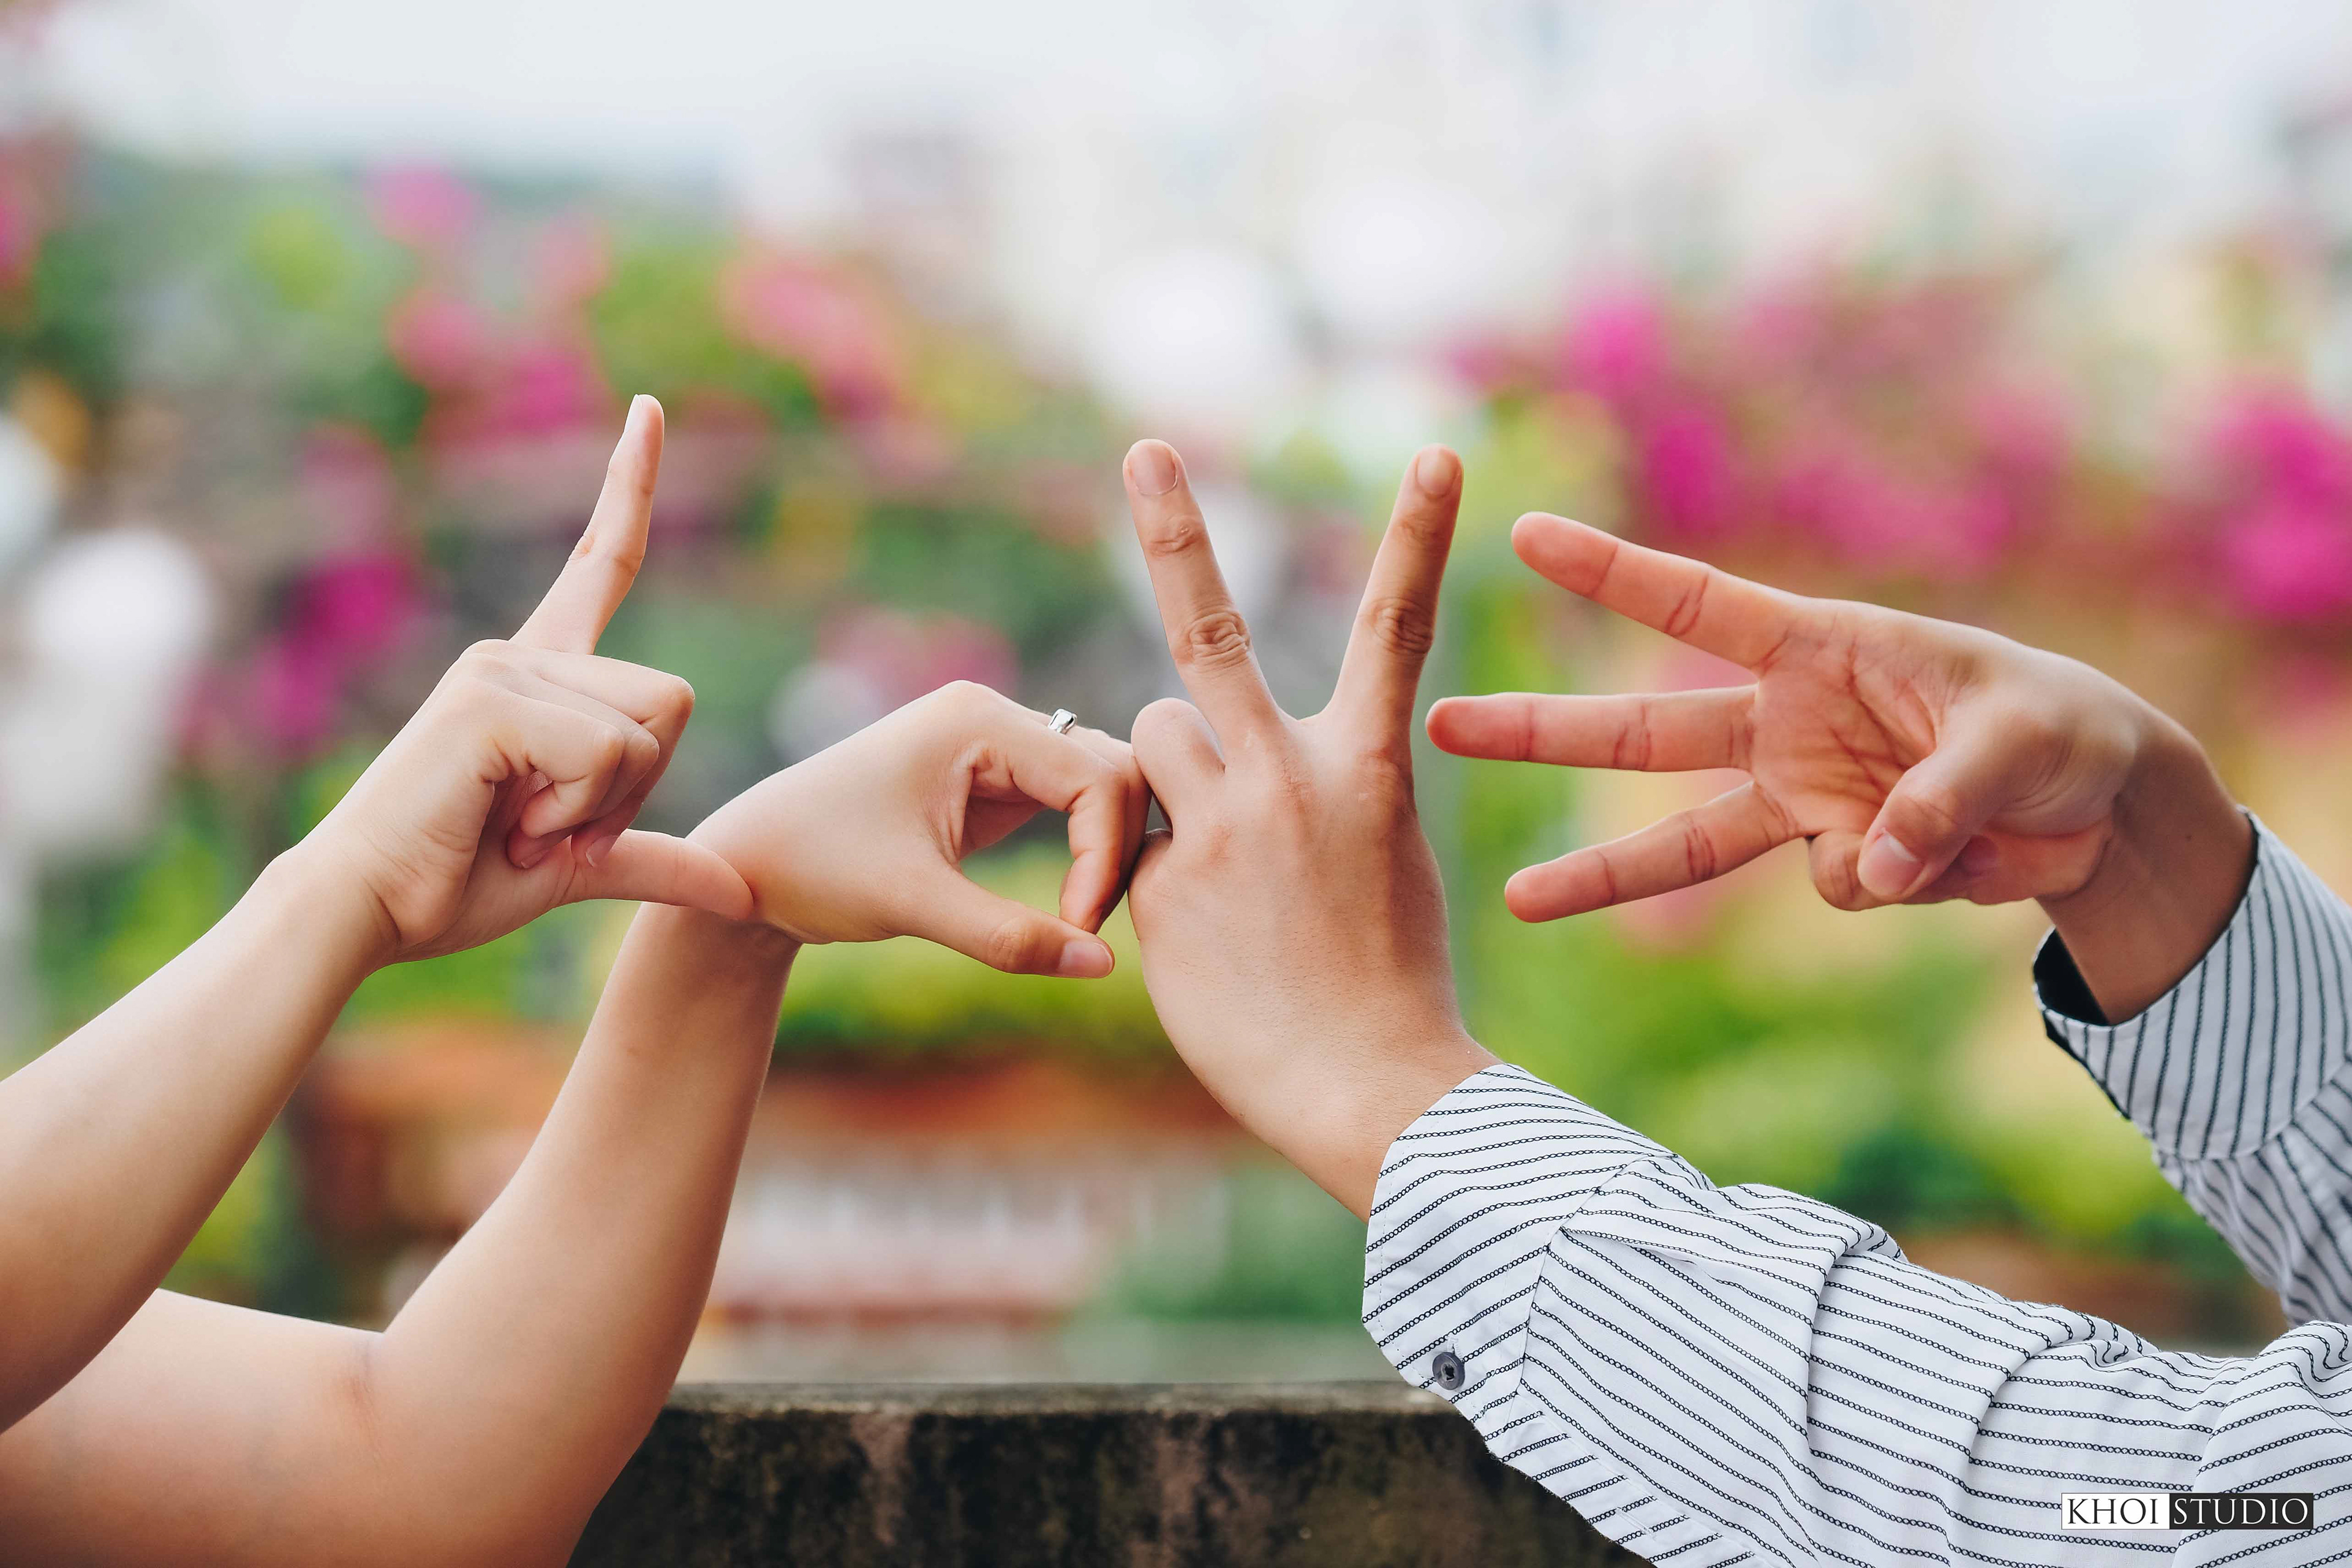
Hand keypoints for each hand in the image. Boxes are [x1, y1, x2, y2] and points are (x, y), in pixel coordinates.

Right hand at [303, 396, 752, 964]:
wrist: (366, 913)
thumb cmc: (453, 885)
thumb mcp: (575, 868)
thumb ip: (655, 862)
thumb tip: (743, 892)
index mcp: (540, 676)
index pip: (599, 563)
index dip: (628, 488)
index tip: (649, 408)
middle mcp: (521, 654)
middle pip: (673, 699)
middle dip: (637, 787)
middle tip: (548, 825)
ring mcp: (502, 669)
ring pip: (648, 731)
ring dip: (602, 806)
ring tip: (517, 824)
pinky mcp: (490, 701)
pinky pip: (606, 754)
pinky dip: (576, 814)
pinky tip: (506, 825)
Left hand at [690, 682, 1147, 976]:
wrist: (745, 868)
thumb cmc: (812, 869)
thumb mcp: (912, 904)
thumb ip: (1009, 935)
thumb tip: (1104, 966)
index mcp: (976, 719)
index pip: (1096, 775)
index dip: (1104, 855)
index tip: (1077, 926)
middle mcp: (993, 717)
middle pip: (1112, 769)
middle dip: (1115, 849)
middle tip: (1085, 929)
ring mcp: (993, 746)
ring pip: (1099, 785)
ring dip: (1106, 849)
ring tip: (1079, 920)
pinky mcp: (989, 782)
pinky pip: (1069, 805)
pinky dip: (1084, 851)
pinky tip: (1069, 907)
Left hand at [1117, 440, 1495, 1217]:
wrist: (1365, 1083)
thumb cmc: (1387, 973)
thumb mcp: (1386, 854)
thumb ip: (1322, 786)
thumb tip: (1243, 764)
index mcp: (1371, 766)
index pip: (1400, 626)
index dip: (1421, 534)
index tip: (1438, 453)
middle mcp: (1292, 776)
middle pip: (1213, 628)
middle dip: (1174, 529)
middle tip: (1141, 449)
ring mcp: (1220, 826)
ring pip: (1148, 735)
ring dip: (1158, 768)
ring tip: (1208, 847)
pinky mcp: (1160, 882)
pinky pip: (1129, 833)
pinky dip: (1147, 861)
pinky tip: (1201, 931)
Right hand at [1429, 514, 2250, 1015]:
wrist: (2102, 810)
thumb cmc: (2061, 729)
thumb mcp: (2018, 740)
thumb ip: (1935, 799)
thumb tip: (1860, 871)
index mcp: (1817, 650)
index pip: (1696, 604)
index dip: (1611, 572)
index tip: (1524, 534)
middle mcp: (1785, 724)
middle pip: (1641, 732)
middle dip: (1539, 730)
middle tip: (1436, 725)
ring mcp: (1801, 797)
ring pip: (1680, 839)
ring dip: (1597, 874)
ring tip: (1516, 901)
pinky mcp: (1837, 860)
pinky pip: (1838, 888)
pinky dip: (1896, 885)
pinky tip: (1962, 861)